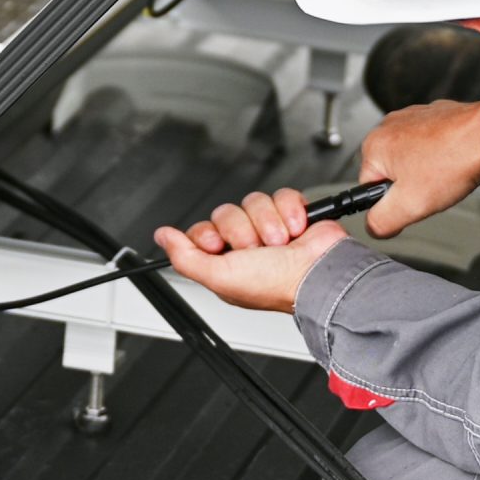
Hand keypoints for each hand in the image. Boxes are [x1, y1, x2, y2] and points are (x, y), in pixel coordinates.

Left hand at [153, 188, 349, 313]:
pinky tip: (296, 230)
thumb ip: (185, 257)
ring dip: (267, 222)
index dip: (207, 234)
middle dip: (241, 230)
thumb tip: (162, 236)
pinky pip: (281, 194)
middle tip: (256, 249)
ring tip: (280, 242)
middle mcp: (246, 245)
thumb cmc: (275, 285)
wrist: (317, 274)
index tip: (217, 245)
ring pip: (253, 201)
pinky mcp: (292, 213)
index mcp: (225, 263)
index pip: (202, 231)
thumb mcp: (219, 277)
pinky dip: (290, 211)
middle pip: (226, 212)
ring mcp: (269, 227)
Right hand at [357, 99, 479, 237]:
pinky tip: (451, 161)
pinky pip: (428, 146)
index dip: (392, 204)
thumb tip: (373, 227)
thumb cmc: (454, 160)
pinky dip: (439, 156)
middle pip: (390, 175)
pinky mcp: (431, 117)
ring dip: (426, 172)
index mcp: (373, 146)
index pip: (368, 190)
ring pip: (410, 161)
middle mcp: (388, 127)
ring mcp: (411, 118)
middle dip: (410, 187)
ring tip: (444, 173)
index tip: (412, 200)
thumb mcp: (409, 206)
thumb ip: (381, 222)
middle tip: (432, 187)